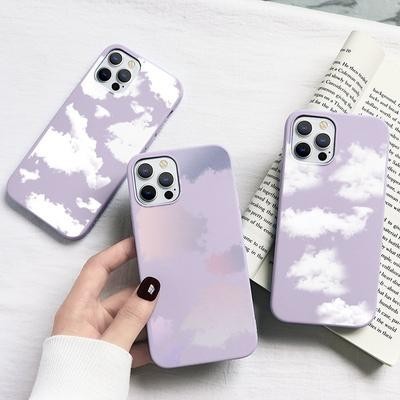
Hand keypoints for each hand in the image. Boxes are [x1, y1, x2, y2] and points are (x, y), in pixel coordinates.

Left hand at [52, 237, 159, 367]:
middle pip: (120, 296)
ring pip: (128, 319)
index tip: (138, 243)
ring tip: (168, 313)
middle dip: (143, 293)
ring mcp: (98, 337)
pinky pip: (130, 339)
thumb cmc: (76, 380)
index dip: (117, 252)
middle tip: (166, 283)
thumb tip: (150, 289)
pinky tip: (160, 343)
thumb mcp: (109, 345)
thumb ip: (132, 317)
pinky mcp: (106, 353)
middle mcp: (87, 319)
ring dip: (147, 319)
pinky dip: (145, 341)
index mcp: (78, 309)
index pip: (97, 269)